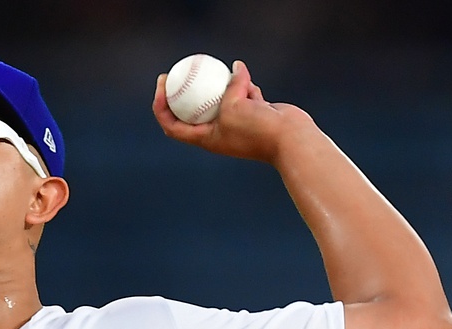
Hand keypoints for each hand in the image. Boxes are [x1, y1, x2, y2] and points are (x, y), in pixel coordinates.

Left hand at [151, 60, 313, 164]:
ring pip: (220, 98)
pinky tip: (249, 80)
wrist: (290, 139)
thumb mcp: (234, 106)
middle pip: (192, 110)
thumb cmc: (256, 129)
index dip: (161, 106)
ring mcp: (235, 123)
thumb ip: (231, 85)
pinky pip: (242, 94)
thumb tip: (236, 67)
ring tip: (219, 70)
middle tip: (178, 69)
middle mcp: (218, 132)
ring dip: (221, 84)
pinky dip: (245, 85)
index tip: (162, 84)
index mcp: (205, 139)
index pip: (172, 125)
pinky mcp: (252, 113)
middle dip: (182, 91)